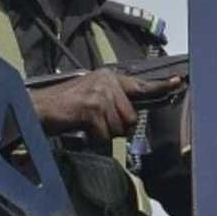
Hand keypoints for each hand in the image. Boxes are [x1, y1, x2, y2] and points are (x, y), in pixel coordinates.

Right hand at [29, 69, 183, 141]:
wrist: (38, 107)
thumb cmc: (64, 106)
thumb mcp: (92, 95)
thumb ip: (113, 101)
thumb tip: (131, 116)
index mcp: (108, 77)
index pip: (140, 85)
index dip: (161, 86)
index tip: (178, 81)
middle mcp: (107, 82)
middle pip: (130, 117)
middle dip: (115, 126)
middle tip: (96, 122)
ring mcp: (100, 94)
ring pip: (119, 127)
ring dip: (103, 132)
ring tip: (86, 124)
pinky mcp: (93, 108)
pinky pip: (105, 135)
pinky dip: (93, 138)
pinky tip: (82, 128)